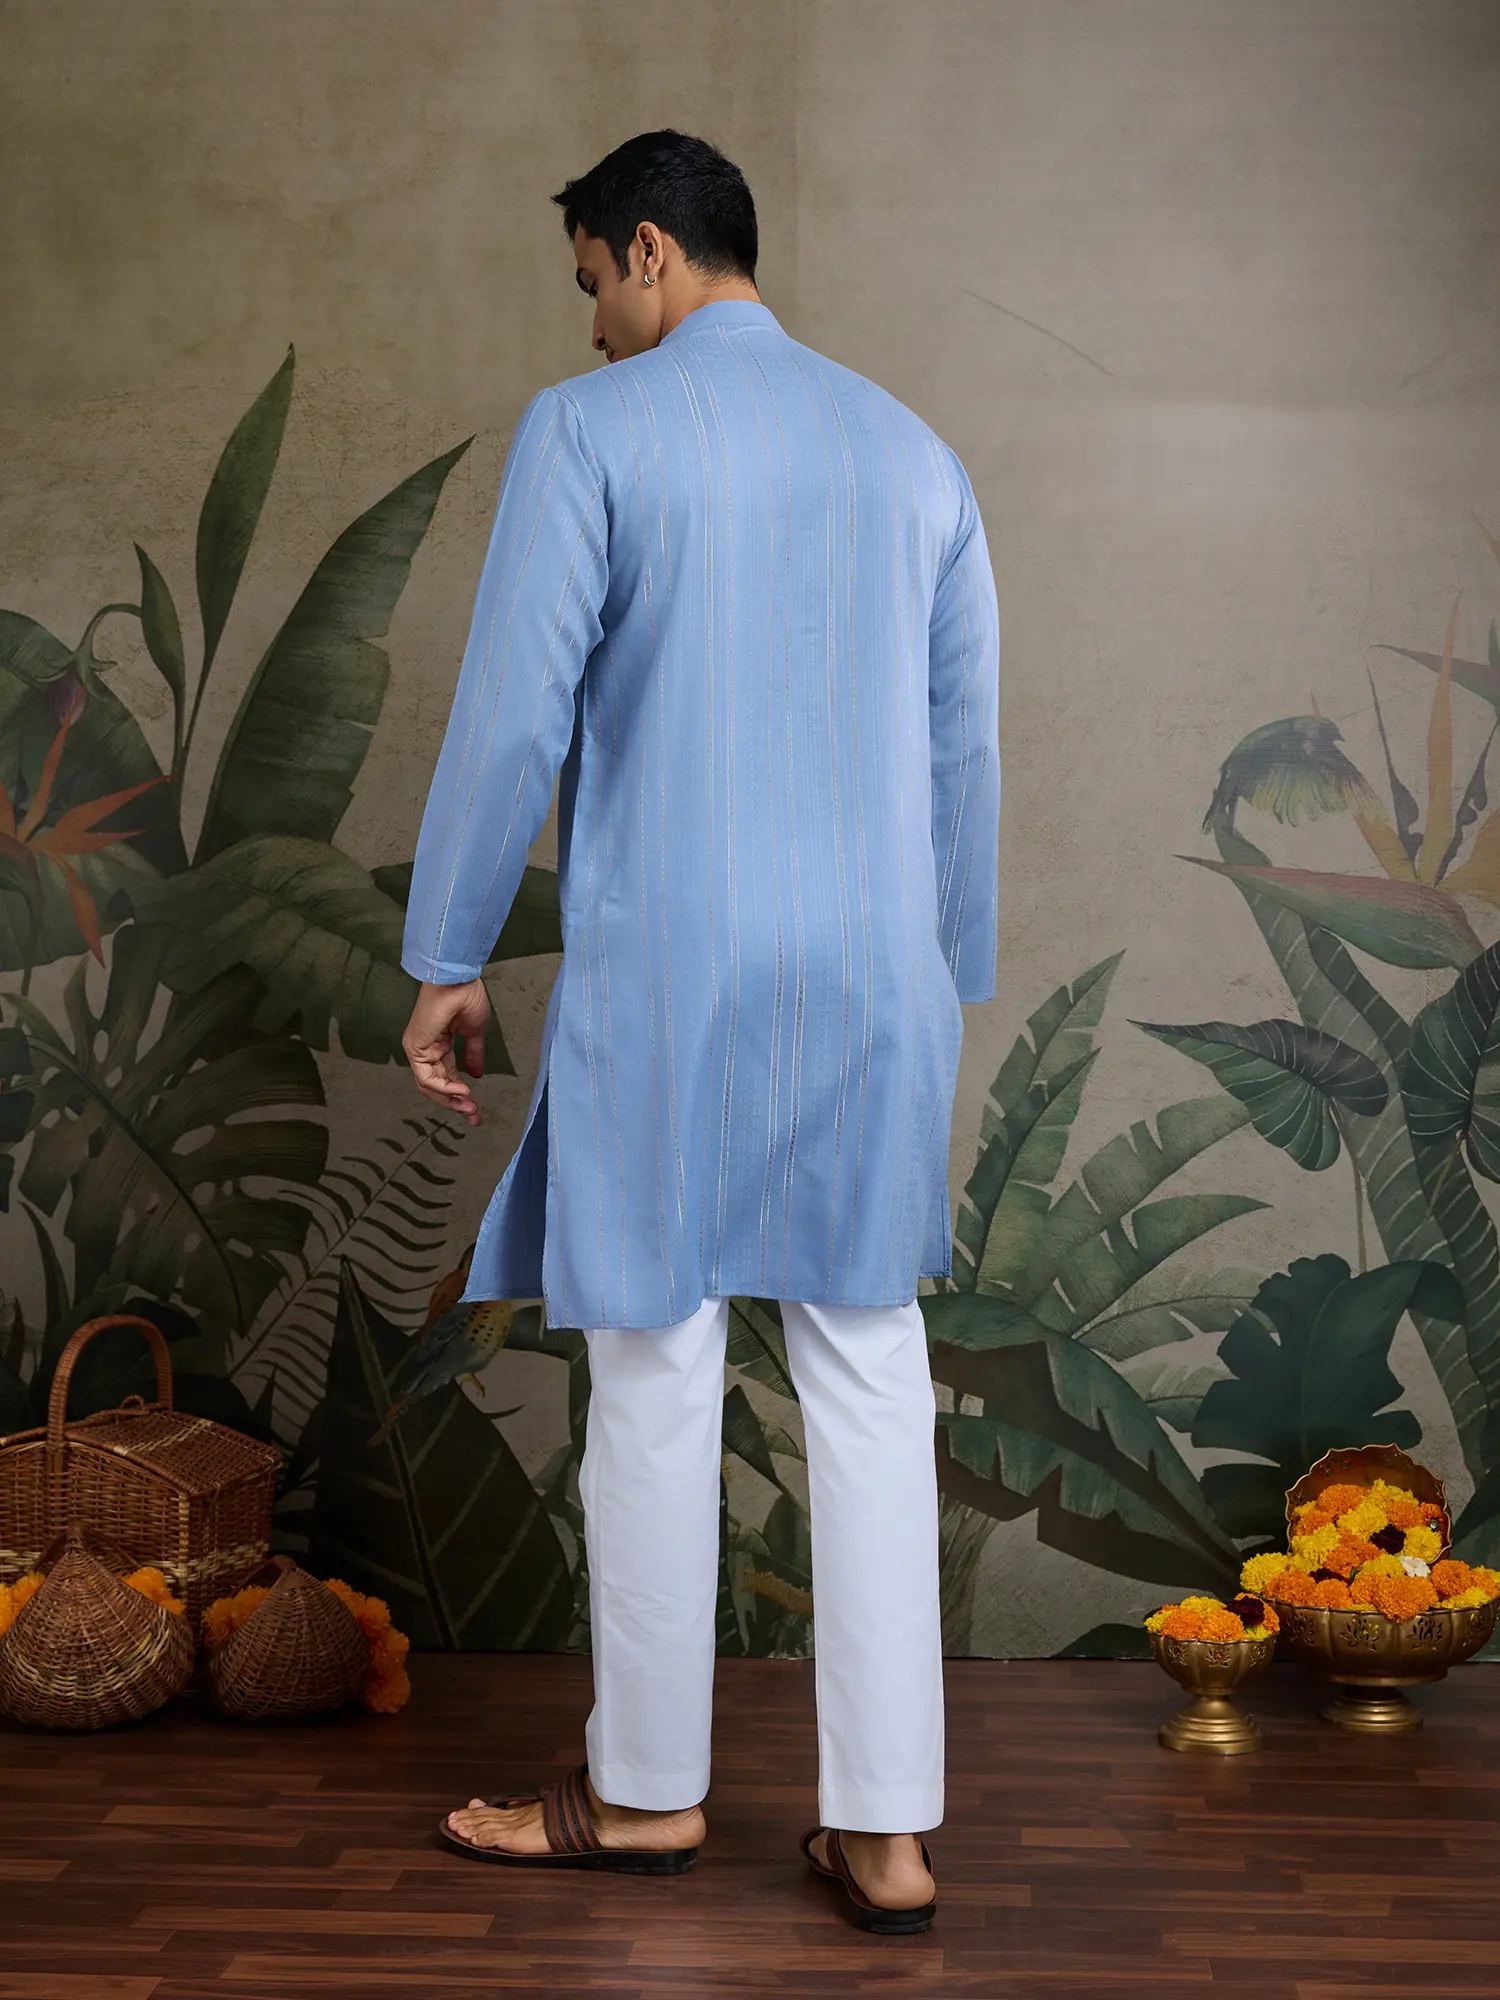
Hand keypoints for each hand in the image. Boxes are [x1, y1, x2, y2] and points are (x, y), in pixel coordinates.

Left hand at [402, 978, 491, 1126]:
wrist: (460, 981)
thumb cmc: (467, 998)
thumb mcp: (474, 1033)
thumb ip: (473, 1054)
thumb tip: (477, 1074)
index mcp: (438, 1045)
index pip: (447, 1077)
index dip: (461, 1095)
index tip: (475, 1109)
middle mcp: (425, 1049)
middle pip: (436, 1086)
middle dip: (455, 1103)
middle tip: (474, 1116)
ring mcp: (418, 1049)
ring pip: (429, 1086)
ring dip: (450, 1099)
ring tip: (469, 1106)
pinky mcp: (415, 1048)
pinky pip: (427, 1077)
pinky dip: (444, 1087)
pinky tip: (461, 1090)